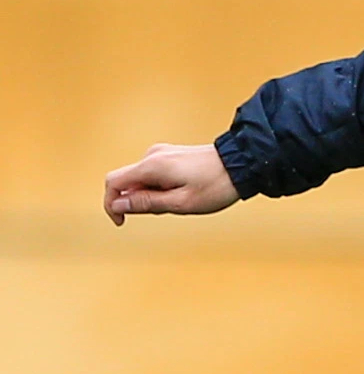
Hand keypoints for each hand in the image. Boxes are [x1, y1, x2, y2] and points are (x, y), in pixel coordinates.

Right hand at [104, 144, 238, 225]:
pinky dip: (161, 188)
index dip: (111, 204)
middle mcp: (152, 155)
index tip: (121, 220)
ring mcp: (161, 153)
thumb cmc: (216, 185)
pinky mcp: (170, 155)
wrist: (241, 164)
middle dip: (139, 201)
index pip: (113, 182)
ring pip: (142, 180)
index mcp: (151, 166)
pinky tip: (184, 192)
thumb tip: (118, 204)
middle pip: (127, 182)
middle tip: (168, 209)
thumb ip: (147, 203)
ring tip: (183, 199)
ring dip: (152, 196)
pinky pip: (154, 175)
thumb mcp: (180, 203)